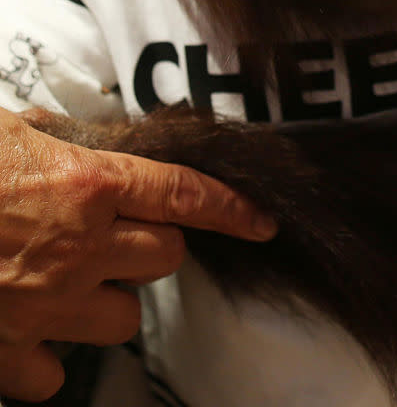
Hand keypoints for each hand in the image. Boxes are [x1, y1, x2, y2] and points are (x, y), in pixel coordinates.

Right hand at [0, 107, 275, 400]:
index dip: (231, 208)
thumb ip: (52, 142)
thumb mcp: (6, 131)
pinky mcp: (6, 354)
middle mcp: (79, 247)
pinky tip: (27, 327)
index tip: (262, 221)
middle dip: (153, 245)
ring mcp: (45, 306)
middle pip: (165, 258)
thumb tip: (68, 142)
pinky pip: (57, 373)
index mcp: (85, 183)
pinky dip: (49, 355)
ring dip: (106, 299)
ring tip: (68, 280)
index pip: (182, 194)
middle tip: (116, 234)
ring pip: (123, 318)